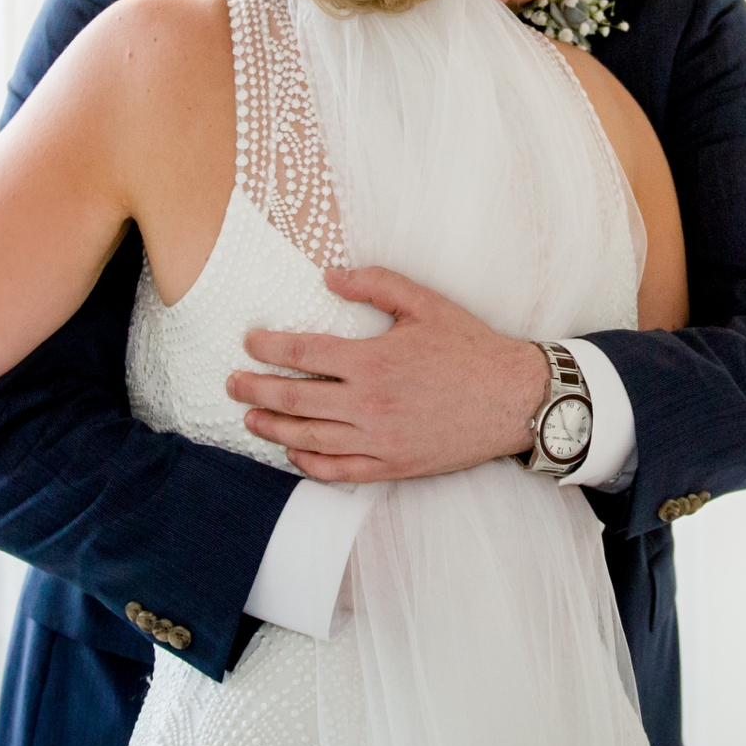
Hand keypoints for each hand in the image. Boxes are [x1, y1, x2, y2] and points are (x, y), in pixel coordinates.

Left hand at [227, 270, 548, 479]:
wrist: (513, 400)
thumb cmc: (471, 348)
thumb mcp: (425, 303)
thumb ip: (375, 284)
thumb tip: (329, 274)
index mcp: (372, 361)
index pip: (302, 354)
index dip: (268, 349)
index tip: (249, 343)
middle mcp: (368, 405)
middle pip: (294, 399)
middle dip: (255, 390)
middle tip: (231, 383)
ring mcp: (378, 441)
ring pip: (309, 438)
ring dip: (273, 428)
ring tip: (250, 417)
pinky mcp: (392, 466)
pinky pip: (339, 471)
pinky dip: (309, 464)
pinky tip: (293, 453)